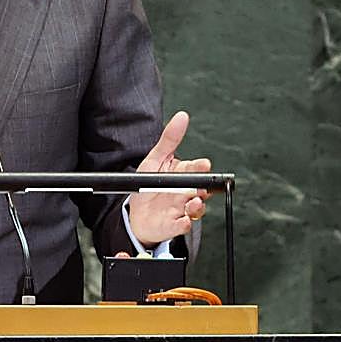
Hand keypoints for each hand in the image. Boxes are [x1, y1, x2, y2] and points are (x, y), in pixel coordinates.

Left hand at [127, 111, 211, 248]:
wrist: (136, 214)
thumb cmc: (149, 186)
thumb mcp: (155, 160)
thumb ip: (169, 139)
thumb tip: (182, 116)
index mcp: (183, 174)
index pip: (196, 168)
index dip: (201, 167)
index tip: (203, 164)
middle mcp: (186, 192)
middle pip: (200, 189)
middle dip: (203, 188)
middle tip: (200, 186)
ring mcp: (182, 209)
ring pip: (196, 208)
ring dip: (197, 207)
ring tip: (194, 203)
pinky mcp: (175, 224)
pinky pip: (182, 225)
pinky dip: (184, 224)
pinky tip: (184, 221)